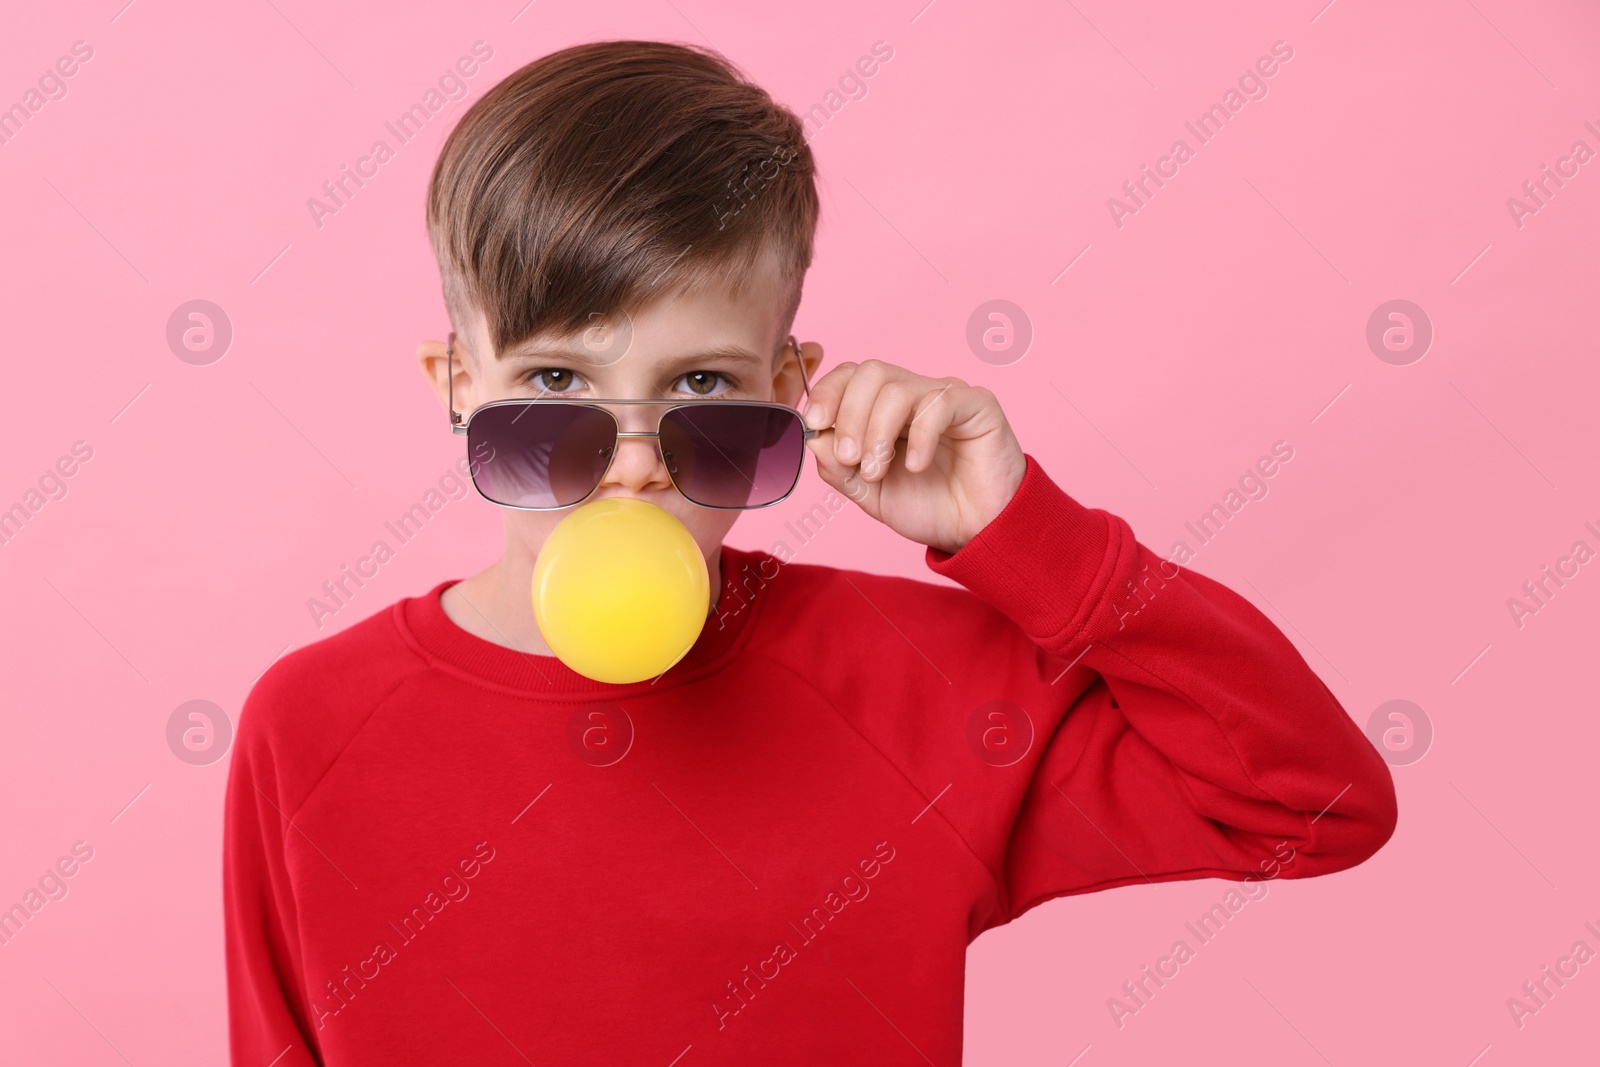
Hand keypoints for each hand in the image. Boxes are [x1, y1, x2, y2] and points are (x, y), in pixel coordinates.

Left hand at [801, 359, 1026, 554]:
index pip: (849, 376)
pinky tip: (917, 466)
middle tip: (849, 459)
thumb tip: (811, 435)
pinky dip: (920, 436)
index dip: (827, 393)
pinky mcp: (976, 405)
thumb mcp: (868, 492)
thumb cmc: (927, 507)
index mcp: (884, 407)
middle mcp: (914, 394)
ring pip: (899, 388)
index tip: (815, 424)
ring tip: (878, 471)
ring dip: (878, 432)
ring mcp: (944, 396)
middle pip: (870, 372)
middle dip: (849, 415)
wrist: (975, 531)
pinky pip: (939, 404)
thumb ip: (837, 467)